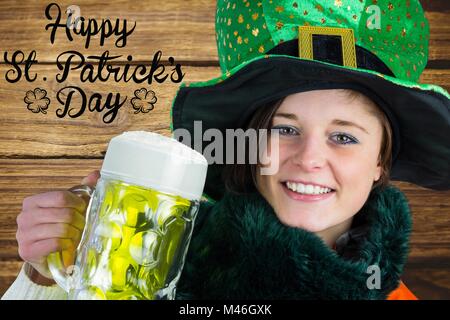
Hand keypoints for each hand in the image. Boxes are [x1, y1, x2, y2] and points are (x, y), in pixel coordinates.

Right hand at [16, 170, 99, 284]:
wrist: (49, 256)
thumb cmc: (60, 228)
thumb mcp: (70, 207)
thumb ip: (82, 190)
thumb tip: (95, 174)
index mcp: (33, 202)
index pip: (61, 197)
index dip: (78, 203)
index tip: (83, 209)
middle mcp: (24, 216)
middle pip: (64, 214)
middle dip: (79, 221)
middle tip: (82, 226)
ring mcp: (23, 234)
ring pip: (61, 229)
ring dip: (75, 234)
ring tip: (75, 236)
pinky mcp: (27, 250)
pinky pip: (56, 243)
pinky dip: (67, 245)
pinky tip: (67, 246)